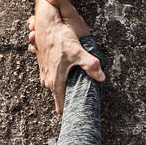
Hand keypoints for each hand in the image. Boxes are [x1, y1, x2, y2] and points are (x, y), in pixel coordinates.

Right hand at [26, 0, 103, 116]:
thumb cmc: (61, 38)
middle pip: (59, 98)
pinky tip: (66, 74)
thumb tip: (102, 77)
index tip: (75, 119)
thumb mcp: (79, 52)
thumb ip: (91, 66)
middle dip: (68, 101)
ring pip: (55, 88)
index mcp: (56, 81)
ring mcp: (44, 73)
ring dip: (63, 89)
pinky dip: (58, 79)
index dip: (69, 113)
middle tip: (80, 106)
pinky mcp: (44, 65)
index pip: (61, 105)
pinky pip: (52, 78)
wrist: (46, 25)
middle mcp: (48, 80)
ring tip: (74, 92)